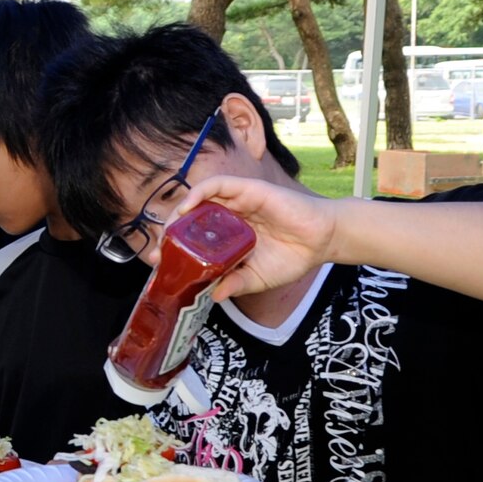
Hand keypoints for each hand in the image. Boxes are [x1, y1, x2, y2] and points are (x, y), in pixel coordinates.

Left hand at [170, 174, 340, 300]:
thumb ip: (236, 284)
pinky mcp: (248, 189)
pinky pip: (217, 185)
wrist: (322, 242)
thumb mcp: (257, 278)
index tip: (161, 265)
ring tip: (168, 233)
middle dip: (171, 235)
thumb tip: (213, 297)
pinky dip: (198, 193)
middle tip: (159, 253)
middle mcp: (229, 218)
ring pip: (199, 201)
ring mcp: (237, 202)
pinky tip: (186, 208)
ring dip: (179, 215)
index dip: (175, 250)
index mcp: (228, 238)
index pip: (194, 240)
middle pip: (190, 220)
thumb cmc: (291, 258)